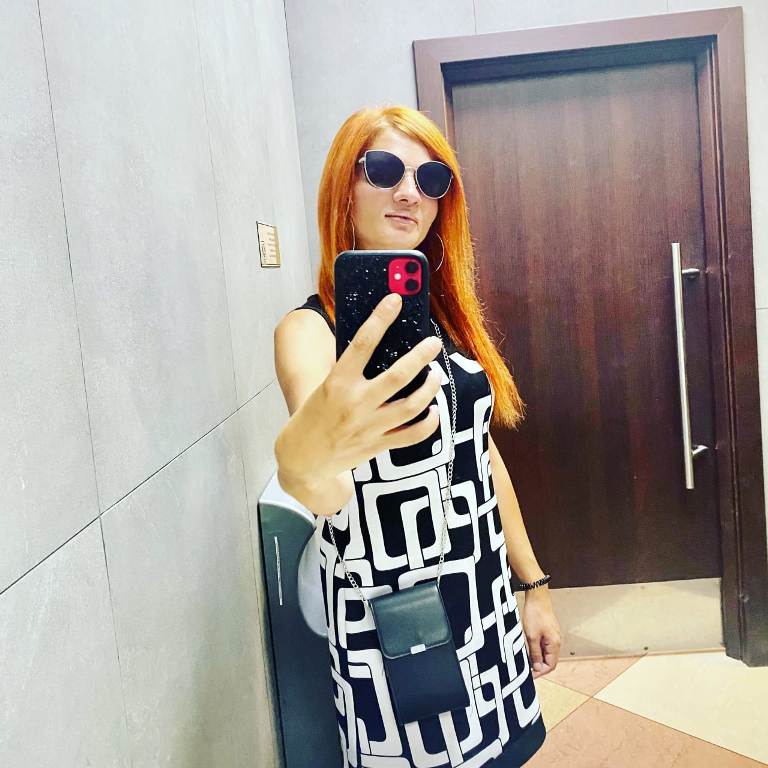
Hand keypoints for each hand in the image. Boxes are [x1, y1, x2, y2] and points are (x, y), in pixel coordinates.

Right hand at [275, 293, 443, 486]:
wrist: (301, 460)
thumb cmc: (311, 417)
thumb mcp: (322, 386)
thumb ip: (348, 369)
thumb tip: (379, 344)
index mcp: (336, 382)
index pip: (362, 343)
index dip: (380, 318)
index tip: (395, 300)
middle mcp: (355, 403)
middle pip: (399, 375)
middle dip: (421, 355)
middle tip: (433, 343)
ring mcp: (369, 427)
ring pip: (412, 405)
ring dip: (429, 388)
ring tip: (435, 375)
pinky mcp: (378, 446)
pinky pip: (413, 435)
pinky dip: (428, 422)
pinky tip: (432, 409)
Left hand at [521, 588, 561, 678]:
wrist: (537, 595)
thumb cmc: (535, 613)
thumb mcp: (531, 636)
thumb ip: (535, 653)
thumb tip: (537, 668)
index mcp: (555, 644)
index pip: (550, 666)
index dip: (540, 672)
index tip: (529, 675)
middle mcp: (556, 641)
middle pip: (549, 660)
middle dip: (537, 666)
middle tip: (525, 669)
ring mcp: (553, 635)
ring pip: (546, 652)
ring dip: (536, 657)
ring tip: (525, 658)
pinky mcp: (548, 630)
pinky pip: (543, 644)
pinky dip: (536, 649)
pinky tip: (527, 647)